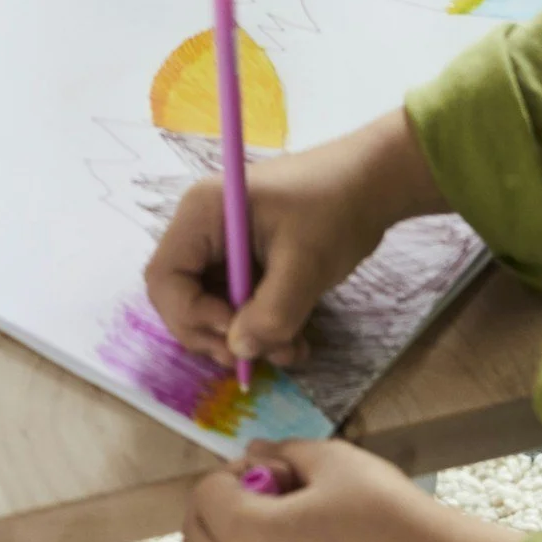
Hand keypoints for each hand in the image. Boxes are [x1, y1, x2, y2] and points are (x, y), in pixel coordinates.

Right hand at [144, 108, 447, 370]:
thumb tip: (239, 351)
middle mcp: (204, 229)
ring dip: (245, 338)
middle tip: (255, 359)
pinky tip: (294, 340)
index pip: (166, 277)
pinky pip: (238, 303)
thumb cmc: (336, 209)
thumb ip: (272, 313)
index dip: (190, 316)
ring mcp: (225, 245)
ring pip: (213, 307)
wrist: (376, 181)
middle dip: (216, 334)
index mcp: (203, 214)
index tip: (235, 336)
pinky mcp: (248, 260)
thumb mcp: (306, 263)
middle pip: (183, 297)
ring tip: (290, 351)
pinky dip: (261, 328)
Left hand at [184, 438, 519, 541]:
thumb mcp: (332, 461)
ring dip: (237, 536)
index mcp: (252, 539)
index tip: (271, 467)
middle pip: (197, 540)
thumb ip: (281, 452)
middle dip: (217, 506)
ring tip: (295, 514)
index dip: (231, 472)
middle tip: (267, 487)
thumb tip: (254, 452)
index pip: (203, 498)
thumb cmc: (390, 516)